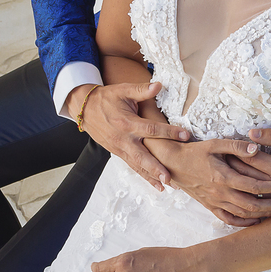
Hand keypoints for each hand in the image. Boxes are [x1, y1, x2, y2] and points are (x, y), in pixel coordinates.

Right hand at [68, 82, 189, 189]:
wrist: (85, 108)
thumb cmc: (106, 98)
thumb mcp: (122, 90)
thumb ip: (141, 90)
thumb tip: (159, 85)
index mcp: (127, 123)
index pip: (151, 129)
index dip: (169, 132)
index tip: (185, 136)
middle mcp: (123, 139)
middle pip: (142, 156)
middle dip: (156, 168)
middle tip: (170, 178)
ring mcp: (120, 148)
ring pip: (137, 165)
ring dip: (152, 177)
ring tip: (168, 186)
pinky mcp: (118, 153)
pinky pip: (133, 166)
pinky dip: (144, 176)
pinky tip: (156, 185)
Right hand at [148, 138, 270, 226]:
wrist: (172, 164)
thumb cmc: (195, 151)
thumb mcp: (215, 144)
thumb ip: (237, 146)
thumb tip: (257, 148)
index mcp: (224, 177)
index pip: (254, 186)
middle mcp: (220, 193)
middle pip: (252, 205)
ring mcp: (215, 202)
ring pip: (243, 214)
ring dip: (263, 215)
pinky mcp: (210, 206)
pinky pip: (229, 219)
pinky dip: (244, 222)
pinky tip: (257, 220)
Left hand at [226, 128, 270, 201]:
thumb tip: (251, 133)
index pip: (248, 159)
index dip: (234, 150)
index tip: (221, 145)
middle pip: (245, 176)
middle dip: (230, 167)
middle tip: (216, 159)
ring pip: (249, 190)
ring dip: (235, 181)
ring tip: (222, 172)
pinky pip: (258, 199)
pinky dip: (245, 194)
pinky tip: (236, 188)